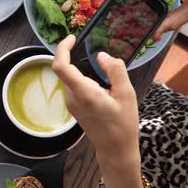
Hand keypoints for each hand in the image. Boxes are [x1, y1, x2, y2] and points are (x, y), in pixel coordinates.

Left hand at [52, 35, 141, 187]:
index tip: (72, 37)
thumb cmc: (123, 125)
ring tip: (104, 68)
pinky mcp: (74, 106)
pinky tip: (102, 82)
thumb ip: (115, 71)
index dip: (62, 48)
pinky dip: (84, 77)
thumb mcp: (127, 95)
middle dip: (76, 55)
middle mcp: (72, 97)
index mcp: (83, 93)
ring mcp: (71, 103)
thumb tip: (101, 55)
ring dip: (82, 68)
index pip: (61, 66)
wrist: (115, 150)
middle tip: (93, 47)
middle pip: (66, 69)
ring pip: (71, 77)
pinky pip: (75, 85)